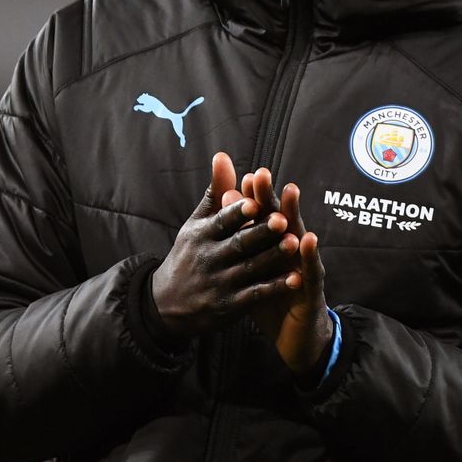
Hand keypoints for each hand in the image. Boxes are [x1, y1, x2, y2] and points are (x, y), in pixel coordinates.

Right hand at [150, 152, 300, 338]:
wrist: (166, 305)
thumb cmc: (189, 254)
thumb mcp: (196, 223)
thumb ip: (216, 192)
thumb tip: (223, 155)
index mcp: (201, 235)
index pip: (221, 221)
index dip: (237, 212)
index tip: (254, 201)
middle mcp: (209, 258)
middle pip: (238, 243)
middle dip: (260, 232)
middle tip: (282, 219)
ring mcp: (219, 284)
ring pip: (250, 268)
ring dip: (273, 256)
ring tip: (294, 243)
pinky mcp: (229, 305)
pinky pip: (255, 295)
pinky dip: (274, 287)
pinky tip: (295, 278)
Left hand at [230, 168, 332, 384]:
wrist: (294, 338)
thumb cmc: (273, 298)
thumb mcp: (254, 271)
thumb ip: (243, 244)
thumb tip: (228, 219)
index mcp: (272, 247)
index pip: (261, 218)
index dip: (253, 199)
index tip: (244, 175)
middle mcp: (289, 251)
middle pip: (278, 219)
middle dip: (269, 196)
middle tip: (261, 173)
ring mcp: (303, 267)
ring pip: (297, 237)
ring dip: (294, 215)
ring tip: (289, 191)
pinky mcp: (312, 288)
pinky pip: (310, 270)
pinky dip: (309, 254)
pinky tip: (307, 238)